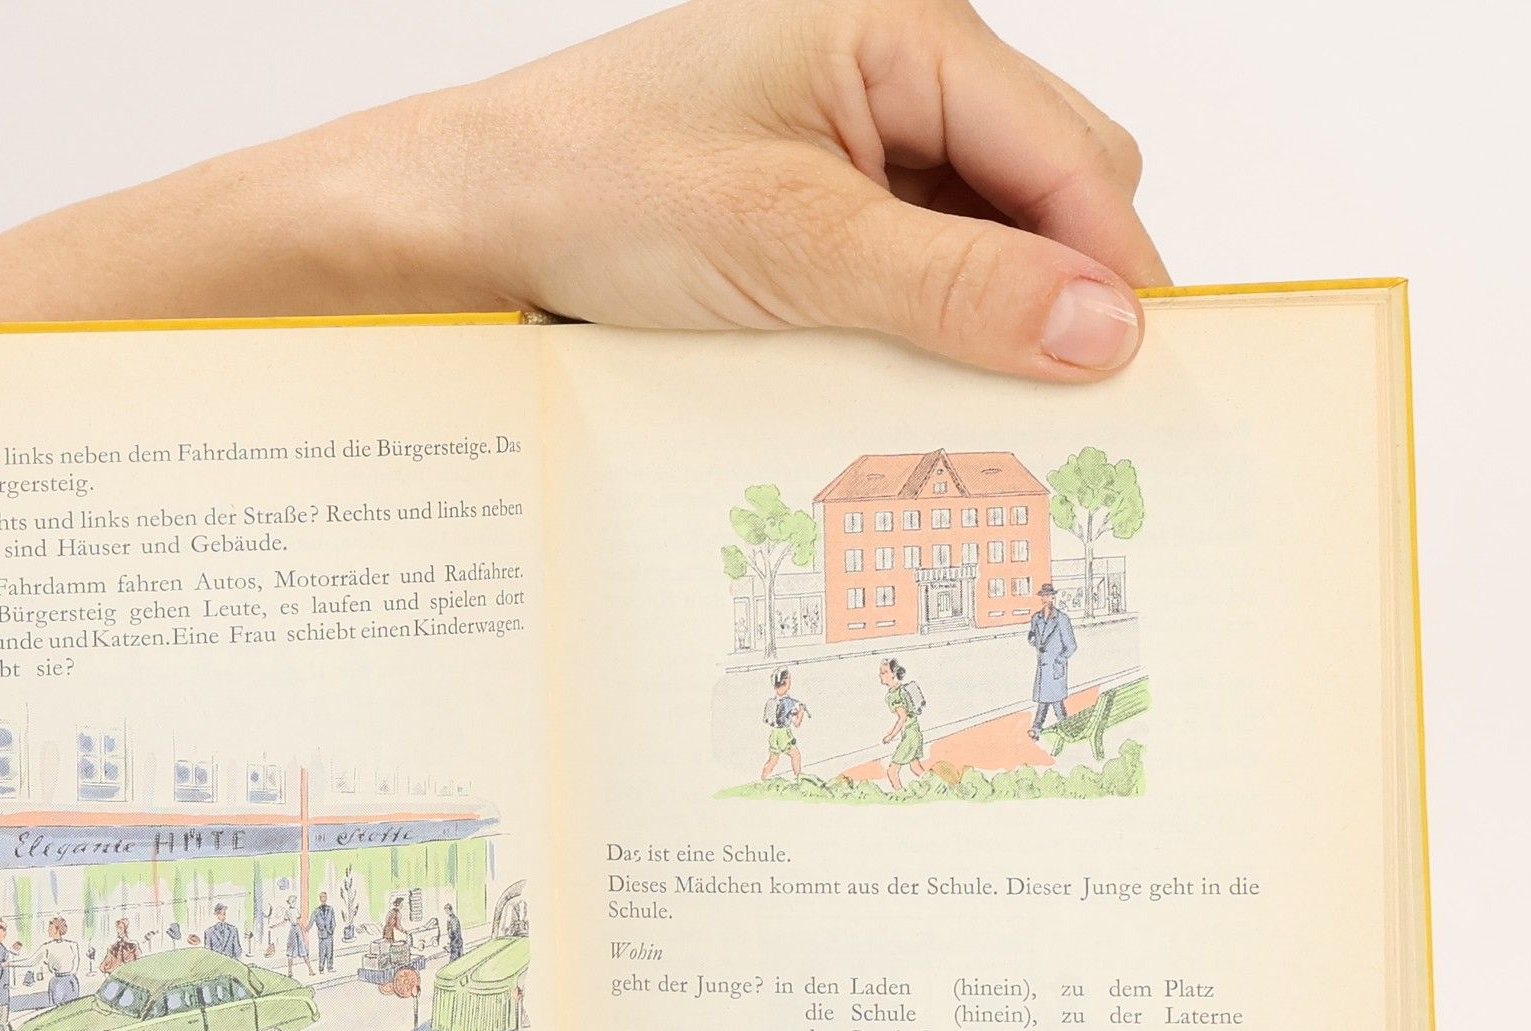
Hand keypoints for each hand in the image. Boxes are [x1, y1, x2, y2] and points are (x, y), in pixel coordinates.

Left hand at [399, 0, 1164, 376]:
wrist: (474, 218)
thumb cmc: (598, 187)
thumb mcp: (792, 246)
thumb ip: (956, 284)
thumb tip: (1103, 327)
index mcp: (907, 33)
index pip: (1073, 153)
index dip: (1112, 267)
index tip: (1135, 378)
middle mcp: (896, 73)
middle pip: (1047, 189)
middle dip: (1056, 294)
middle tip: (1050, 414)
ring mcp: (858, 139)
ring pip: (986, 235)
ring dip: (985, 320)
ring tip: (963, 411)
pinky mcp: (820, 203)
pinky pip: (916, 265)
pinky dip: (923, 326)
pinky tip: (899, 382)